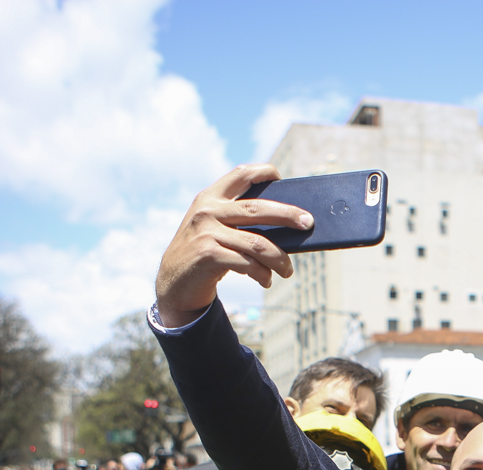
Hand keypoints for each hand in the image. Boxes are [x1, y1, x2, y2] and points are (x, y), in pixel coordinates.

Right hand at [155, 164, 313, 326]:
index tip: (281, 178)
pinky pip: (247, 263)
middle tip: (308, 223)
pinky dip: (262, 274)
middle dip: (288, 215)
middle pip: (257, 209)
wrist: (174, 283)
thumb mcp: (213, 228)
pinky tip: (266, 279)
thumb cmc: (204, 253)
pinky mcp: (208, 255)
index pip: (240, 174)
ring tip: (287, 270)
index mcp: (210, 198)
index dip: (263, 172)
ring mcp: (207, 233)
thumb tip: (286, 224)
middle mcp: (207, 211)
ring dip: (279, 258)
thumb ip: (237, 219)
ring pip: (258, 243)